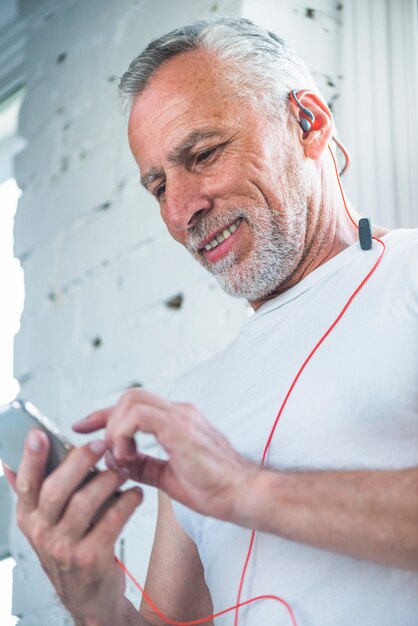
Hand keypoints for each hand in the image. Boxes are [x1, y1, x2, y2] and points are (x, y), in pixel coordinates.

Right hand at [2, 430, 142, 624]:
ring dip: (108, 479)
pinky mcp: (90, 559)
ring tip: (122, 469)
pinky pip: (111, 520)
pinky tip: (135, 494)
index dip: (31, 458)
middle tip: (101, 444)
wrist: (88, 597)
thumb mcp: (45, 524)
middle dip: (80, 461)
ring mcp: (64, 548)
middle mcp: (42, 533)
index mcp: (29, 518)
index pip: (26, 484)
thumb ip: (33, 493)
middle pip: (56, 489)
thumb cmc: (69, 549)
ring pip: (85, 502)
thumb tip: (10, 462)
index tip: (39, 433)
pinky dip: (126, 502)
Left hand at [72, 389, 258, 521]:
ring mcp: (181, 416)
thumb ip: (145, 466)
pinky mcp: (180, 428)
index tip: (83, 427)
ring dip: (116, 429)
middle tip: (99, 447)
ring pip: (131, 400)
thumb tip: (118, 464)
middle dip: (104, 417)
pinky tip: (129, 456)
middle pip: (130, 396)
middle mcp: (179, 412)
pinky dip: (124, 434)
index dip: (104, 415)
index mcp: (178, 421)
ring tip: (122, 457)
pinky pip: (139, 416)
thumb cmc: (216, 488)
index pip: (134, 406)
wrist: (244, 495)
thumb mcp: (169, 477)